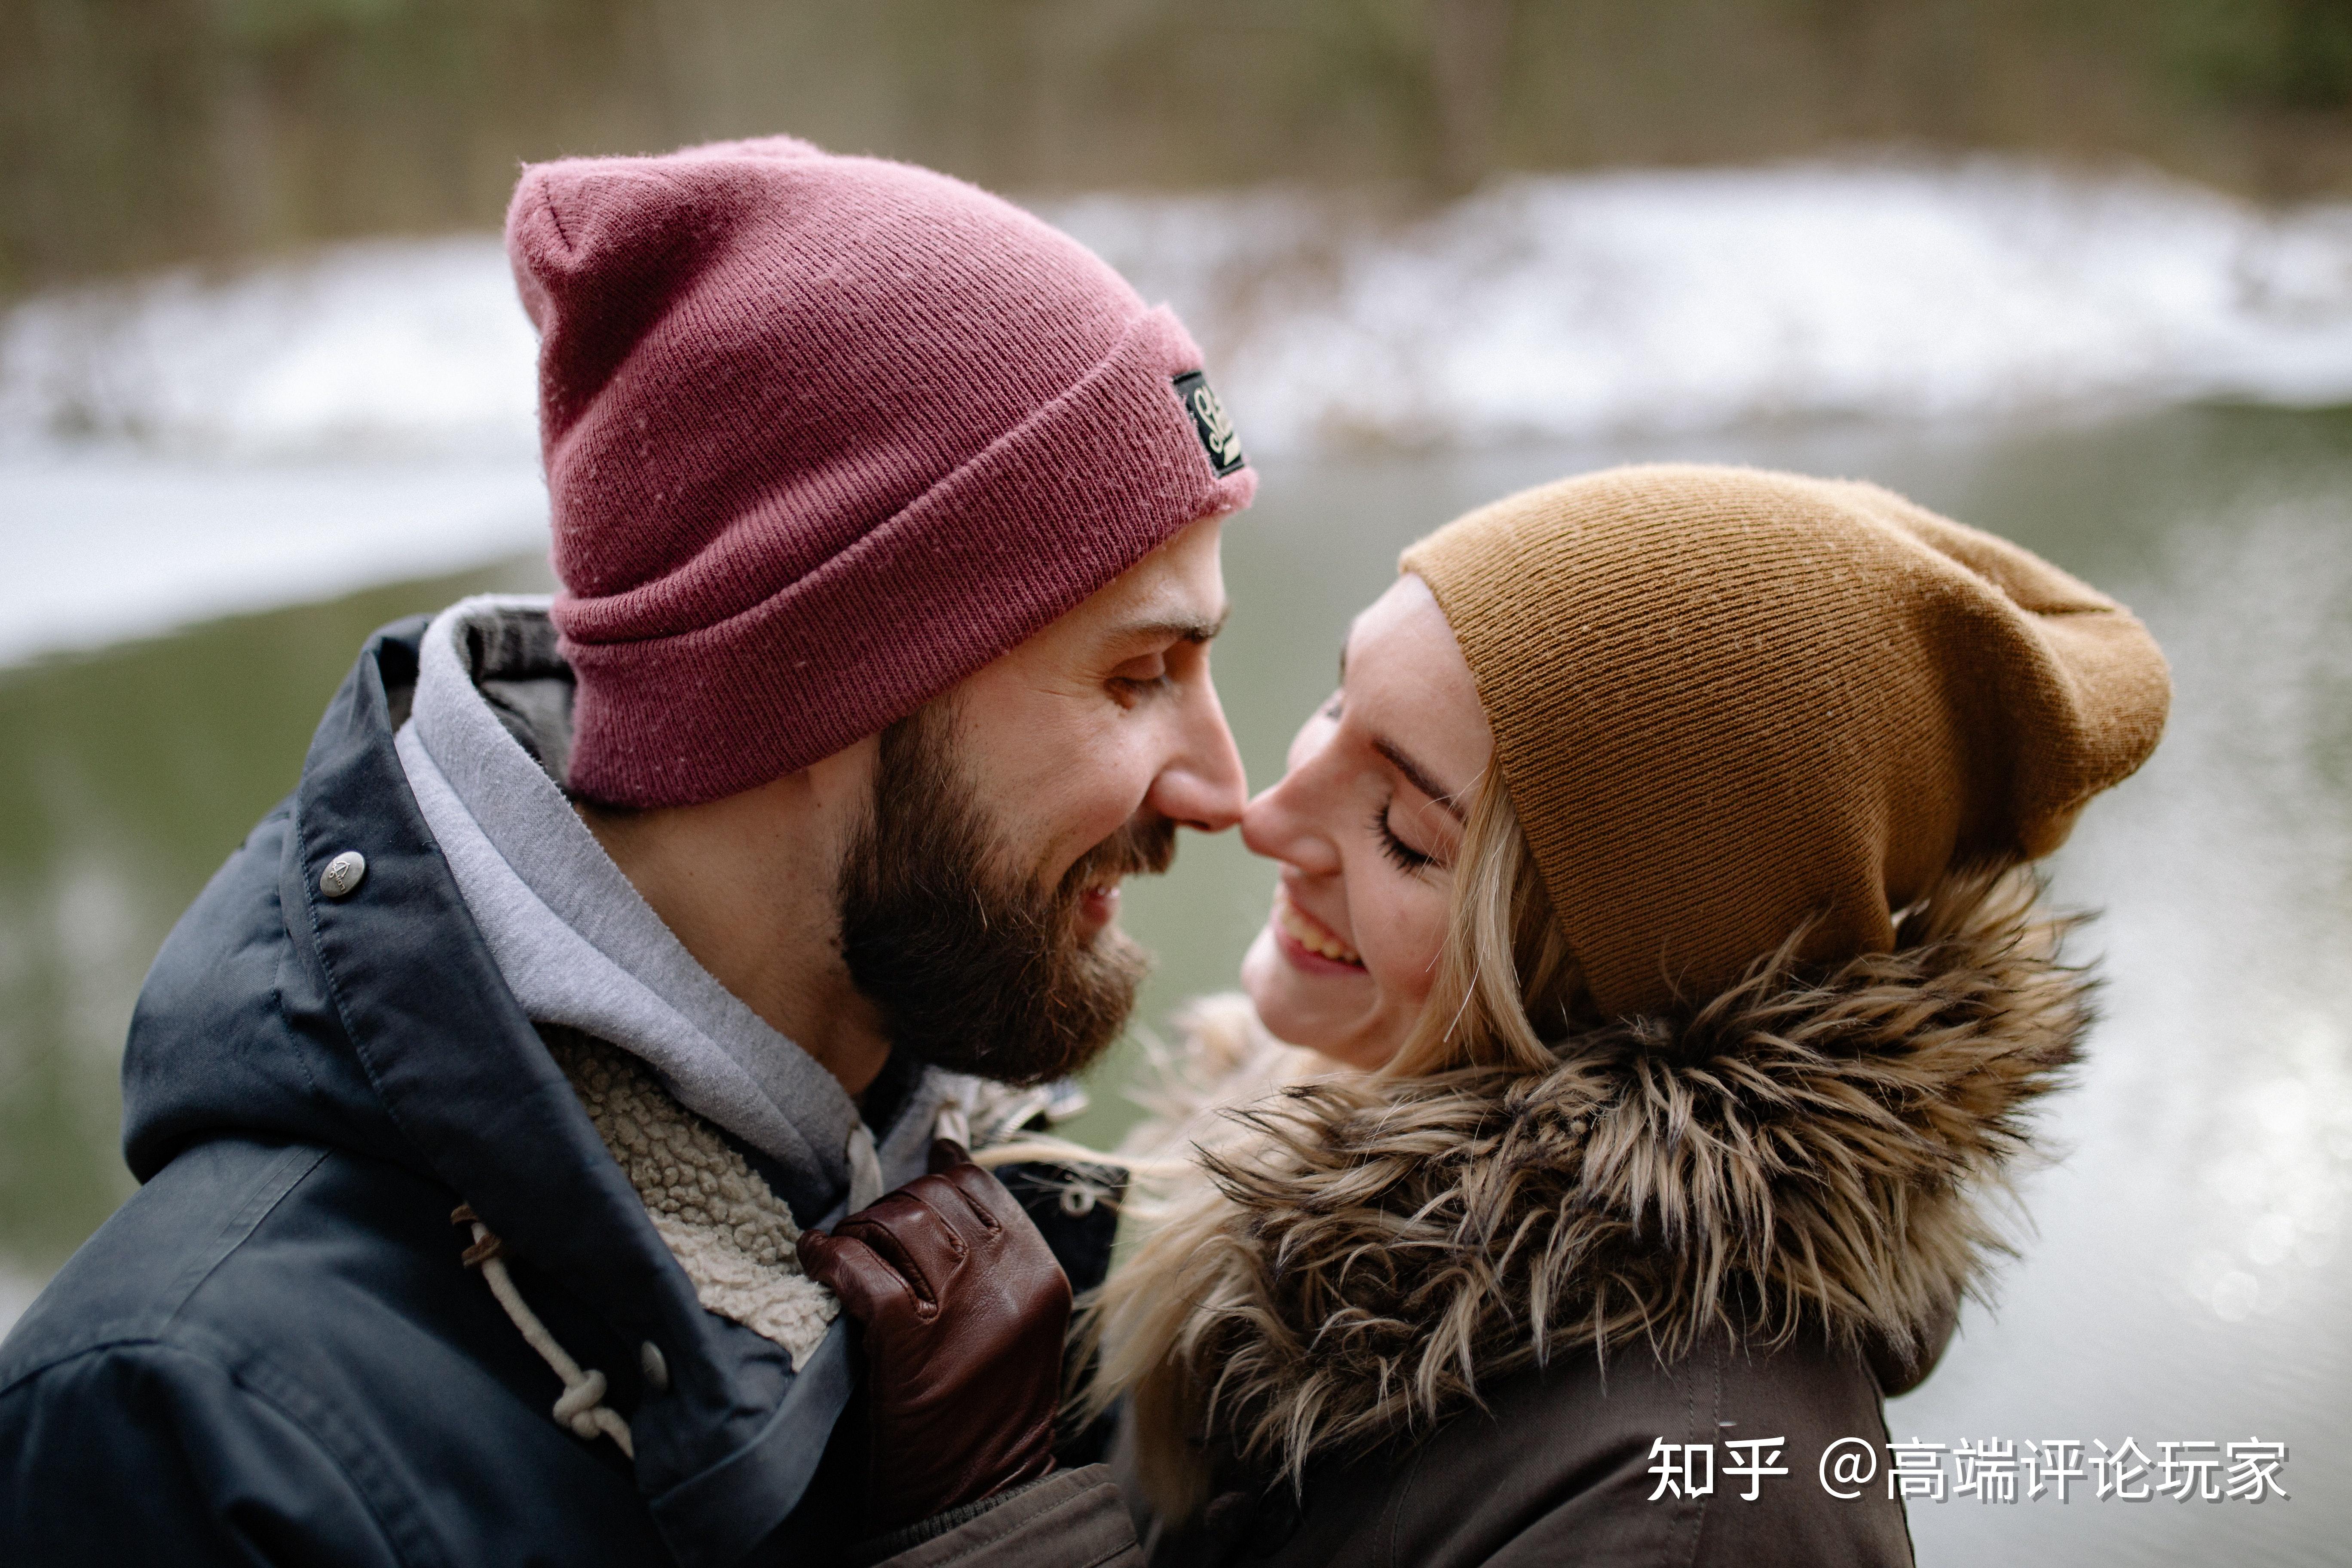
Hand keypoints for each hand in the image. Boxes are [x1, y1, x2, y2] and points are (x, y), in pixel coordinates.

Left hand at [797, 1139, 1070, 1533]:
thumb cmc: (987, 1409)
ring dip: (858, 1229)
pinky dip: (829, 1256)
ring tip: (844, 1251)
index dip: (932, 1176)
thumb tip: (947, 1152)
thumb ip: (991, 1251)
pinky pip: (861, 1269)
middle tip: (866, 1236)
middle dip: (889, 1206)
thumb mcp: (1016, 1323)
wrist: (979, 1497)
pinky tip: (814, 1257)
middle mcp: (1009, 1282)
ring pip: (898, 1222)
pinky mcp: (912, 1343)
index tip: (910, 1181)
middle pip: (933, 1196)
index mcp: (1040, 1274)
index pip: (978, 1184)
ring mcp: (963, 1311)